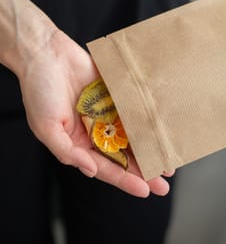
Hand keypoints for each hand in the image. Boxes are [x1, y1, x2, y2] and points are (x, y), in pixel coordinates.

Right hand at [19, 29, 173, 197]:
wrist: (45, 53)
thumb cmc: (39, 91)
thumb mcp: (45, 127)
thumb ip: (67, 151)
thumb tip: (92, 170)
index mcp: (78, 142)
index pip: (105, 167)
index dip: (124, 180)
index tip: (145, 190)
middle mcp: (95, 131)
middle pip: (122, 155)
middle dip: (143, 171)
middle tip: (164, 186)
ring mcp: (106, 113)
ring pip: (131, 136)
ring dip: (148, 149)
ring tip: (168, 163)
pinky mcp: (114, 95)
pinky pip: (131, 110)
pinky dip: (145, 120)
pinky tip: (159, 130)